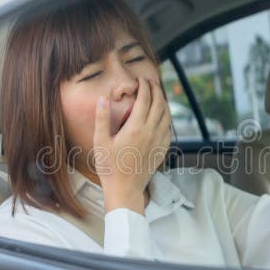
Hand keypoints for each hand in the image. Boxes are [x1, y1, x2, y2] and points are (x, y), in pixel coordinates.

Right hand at [92, 77, 170, 214]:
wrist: (125, 190)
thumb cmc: (110, 167)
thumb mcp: (101, 142)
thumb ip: (102, 118)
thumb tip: (102, 99)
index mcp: (136, 128)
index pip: (145, 99)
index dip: (144, 86)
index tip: (141, 79)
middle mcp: (151, 132)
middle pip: (159, 104)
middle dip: (156, 89)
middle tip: (151, 82)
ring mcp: (158, 141)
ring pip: (167, 115)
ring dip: (164, 102)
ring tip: (158, 94)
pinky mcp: (162, 150)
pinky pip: (169, 128)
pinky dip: (167, 117)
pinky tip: (163, 116)